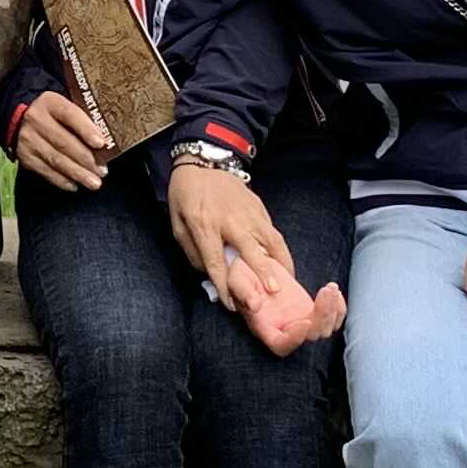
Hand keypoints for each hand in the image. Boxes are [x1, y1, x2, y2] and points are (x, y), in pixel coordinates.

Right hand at [8, 92, 112, 192]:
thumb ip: (83, 118)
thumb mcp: (65, 107)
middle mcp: (36, 120)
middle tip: (102, 171)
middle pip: (64, 142)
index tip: (101, 144)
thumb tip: (106, 142)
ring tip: (94, 182)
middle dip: (86, 159)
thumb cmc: (54, 115)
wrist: (21, 121)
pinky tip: (75, 185)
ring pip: (56, 159)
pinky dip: (62, 180)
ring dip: (77, 173)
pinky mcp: (25, 157)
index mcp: (50, 102)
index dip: (86, 129)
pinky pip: (46, 171)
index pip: (70, 114)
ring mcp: (29, 140)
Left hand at [165, 161, 345, 355]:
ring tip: (289, 281)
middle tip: (274, 293)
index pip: (217, 261)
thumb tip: (210, 276)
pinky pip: (272, 231)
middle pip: (251, 251)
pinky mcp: (259, 207)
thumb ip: (192, 251)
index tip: (233, 305)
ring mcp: (249, 212)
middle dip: (263, 274)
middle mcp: (230, 220)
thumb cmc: (186, 196)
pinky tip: (284, 263)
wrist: (203, 162)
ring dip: (281, 262)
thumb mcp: (178, 224)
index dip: (225, 286)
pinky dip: (280, 249)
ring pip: (270, 240)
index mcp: (204, 225)